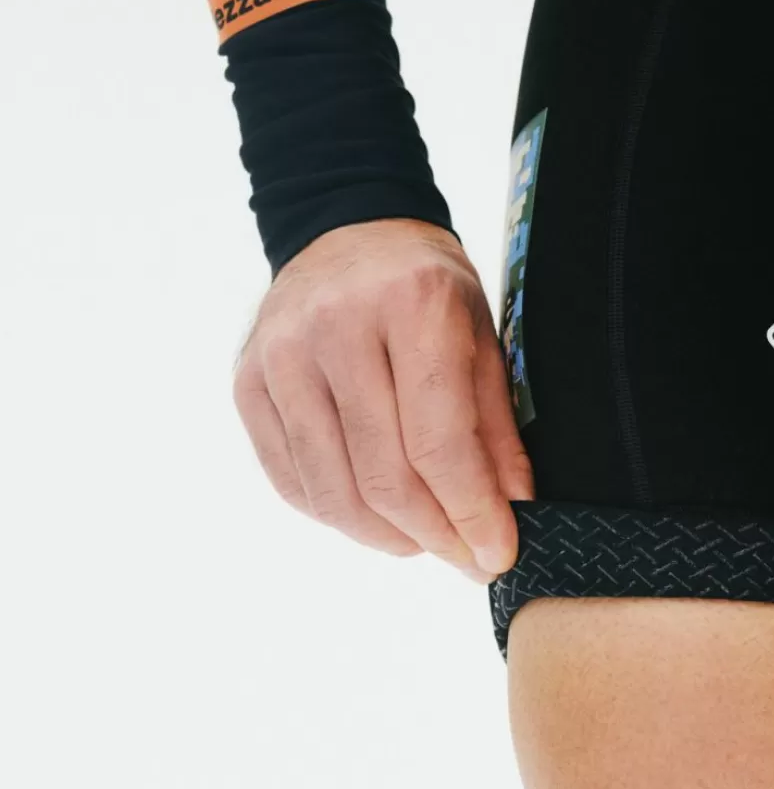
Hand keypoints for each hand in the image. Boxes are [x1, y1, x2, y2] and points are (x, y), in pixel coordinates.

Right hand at [232, 218, 533, 578]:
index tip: (495, 556)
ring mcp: (280, 357)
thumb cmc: (425, 289)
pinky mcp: (247, 384)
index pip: (439, 443)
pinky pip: (293, 480)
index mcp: (411, 306)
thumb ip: (495, 426)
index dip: (471, 513)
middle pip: (384, 478)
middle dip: (434, 536)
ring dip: (386, 538)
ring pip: (334, 492)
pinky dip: (339, 516)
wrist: (346, 230)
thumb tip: (510, 511)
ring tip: (423, 542)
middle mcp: (336, 329)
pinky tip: (375, 518)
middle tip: (465, 558)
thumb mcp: (481, 336)